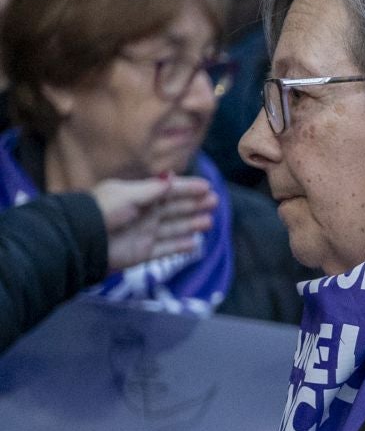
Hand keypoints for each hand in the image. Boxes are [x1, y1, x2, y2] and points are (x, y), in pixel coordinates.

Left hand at [92, 175, 216, 271]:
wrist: (83, 240)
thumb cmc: (103, 211)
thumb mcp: (127, 194)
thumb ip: (152, 188)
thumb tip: (172, 177)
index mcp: (138, 197)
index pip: (167, 190)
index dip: (187, 188)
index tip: (207, 186)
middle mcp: (144, 214)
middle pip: (174, 209)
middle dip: (194, 204)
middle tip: (214, 202)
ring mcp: (144, 234)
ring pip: (173, 228)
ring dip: (191, 224)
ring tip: (209, 222)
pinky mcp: (143, 253)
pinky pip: (165, 249)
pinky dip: (180, 247)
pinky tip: (194, 243)